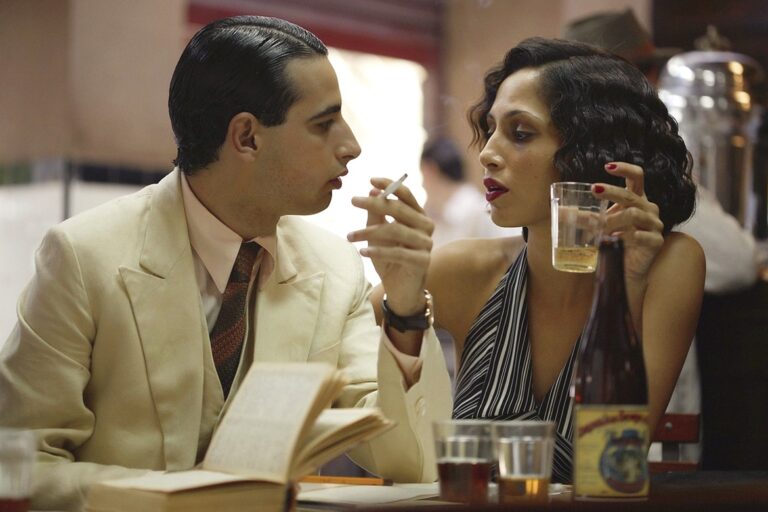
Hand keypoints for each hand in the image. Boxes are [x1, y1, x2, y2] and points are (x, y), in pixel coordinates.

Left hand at [348, 177, 433, 314]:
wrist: (400, 289)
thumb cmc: (389, 258)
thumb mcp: (378, 235)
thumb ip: (377, 215)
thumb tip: (373, 192)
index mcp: (418, 216)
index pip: (406, 195)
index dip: (390, 185)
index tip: (370, 180)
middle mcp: (426, 227)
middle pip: (400, 210)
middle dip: (375, 203)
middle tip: (354, 200)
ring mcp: (426, 244)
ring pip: (396, 230)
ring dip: (369, 232)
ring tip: (349, 236)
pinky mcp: (422, 261)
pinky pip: (397, 253)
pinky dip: (378, 251)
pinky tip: (362, 251)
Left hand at [593, 162, 664, 282]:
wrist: (626, 269)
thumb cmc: (614, 243)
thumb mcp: (600, 225)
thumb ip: (585, 217)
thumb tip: (559, 211)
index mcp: (637, 199)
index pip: (637, 177)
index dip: (625, 168)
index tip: (607, 166)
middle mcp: (648, 208)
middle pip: (631, 195)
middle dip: (612, 191)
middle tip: (595, 189)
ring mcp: (654, 224)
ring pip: (634, 214)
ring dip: (613, 220)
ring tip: (600, 229)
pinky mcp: (656, 242)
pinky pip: (641, 236)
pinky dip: (625, 237)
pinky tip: (614, 241)